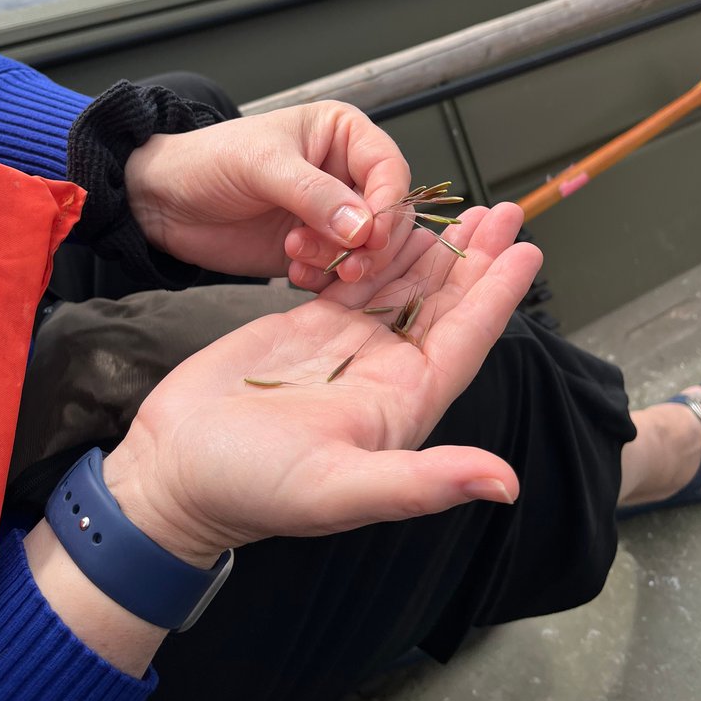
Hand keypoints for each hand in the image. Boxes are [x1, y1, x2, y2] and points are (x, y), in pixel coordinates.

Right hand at [103, 204, 540, 566]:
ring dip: (431, 250)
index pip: (463, 341)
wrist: (173, 470)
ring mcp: (344, 349)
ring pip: (401, 287)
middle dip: (475, 259)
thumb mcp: (337, 489)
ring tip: (461, 212)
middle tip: (502, 212)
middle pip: (441, 306)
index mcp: (399, 405)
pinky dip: (375, 251)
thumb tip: (505, 485)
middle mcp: (381, 374)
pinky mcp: (307, 329)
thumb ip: (420, 484)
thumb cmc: (249, 487)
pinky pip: (354, 281)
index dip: (498, 296)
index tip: (528, 251)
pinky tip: (392, 226)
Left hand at [124, 101, 413, 284]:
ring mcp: (331, 214)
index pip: (390, 168)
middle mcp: (344, 173)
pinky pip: (340, 270)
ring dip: (343, 262)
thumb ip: (315, 195)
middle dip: (370, 243)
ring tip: (300, 259)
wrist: (163, 201)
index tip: (371, 234)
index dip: (388, 203)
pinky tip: (293, 272)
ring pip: (369, 248)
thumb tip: (364, 226)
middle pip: (389, 214)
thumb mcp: (262, 166)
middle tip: (346, 263)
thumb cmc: (209, 161)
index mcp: (342, 134)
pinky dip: (325, 278)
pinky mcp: (314, 248)